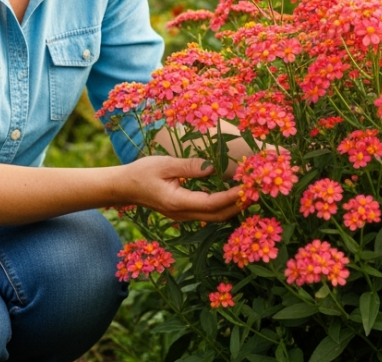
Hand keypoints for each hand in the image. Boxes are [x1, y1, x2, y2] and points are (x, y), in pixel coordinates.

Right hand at [122, 156, 244, 222]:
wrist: (124, 187)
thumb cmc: (142, 172)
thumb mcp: (164, 164)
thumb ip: (189, 166)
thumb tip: (213, 167)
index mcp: (178, 202)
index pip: (211, 203)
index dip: (231, 197)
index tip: (247, 188)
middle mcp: (183, 214)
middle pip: (218, 215)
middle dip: (239, 205)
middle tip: (257, 191)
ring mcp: (183, 216)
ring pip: (215, 217)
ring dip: (233, 207)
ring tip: (250, 193)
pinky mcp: (184, 212)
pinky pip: (208, 213)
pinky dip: (223, 206)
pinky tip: (233, 195)